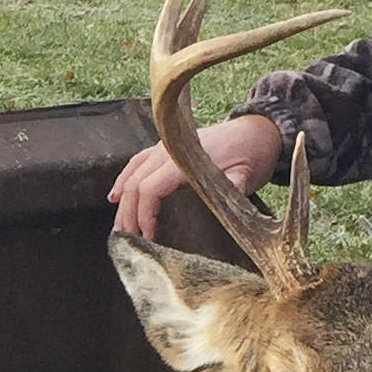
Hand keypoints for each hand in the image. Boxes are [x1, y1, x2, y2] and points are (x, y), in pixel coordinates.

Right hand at [109, 113, 281, 235]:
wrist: (257, 130)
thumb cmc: (252, 154)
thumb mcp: (247, 175)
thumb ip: (232, 189)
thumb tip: (223, 205)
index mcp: (184, 160)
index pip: (150, 189)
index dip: (144, 216)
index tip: (149, 237)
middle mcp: (168, 151)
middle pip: (135, 184)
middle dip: (128, 215)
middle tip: (128, 241)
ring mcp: (164, 147)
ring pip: (132, 174)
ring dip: (122, 202)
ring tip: (119, 227)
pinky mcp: (165, 148)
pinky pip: (136, 163)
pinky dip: (123, 180)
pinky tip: (114, 196)